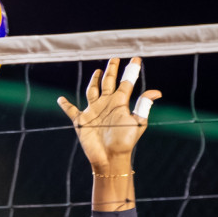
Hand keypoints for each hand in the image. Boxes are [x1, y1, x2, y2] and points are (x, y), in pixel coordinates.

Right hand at [58, 56, 161, 175]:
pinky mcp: (81, 121)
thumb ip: (144, 105)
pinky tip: (61, 99)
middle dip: (111, 70)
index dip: (131, 70)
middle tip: (114, 59)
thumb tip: (157, 92)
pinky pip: (71, 110)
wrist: (110, 157)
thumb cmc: (125, 142)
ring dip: (94, 81)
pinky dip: (65, 105)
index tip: (136, 59)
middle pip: (108, 82)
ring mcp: (93, 111)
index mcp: (120, 103)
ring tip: (97, 71)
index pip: (126, 82)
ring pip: (92, 91)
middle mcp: (106, 104)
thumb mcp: (137, 122)